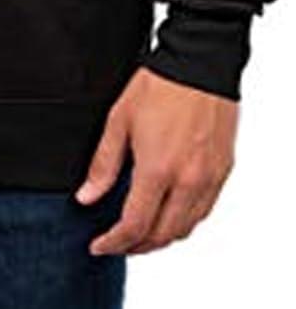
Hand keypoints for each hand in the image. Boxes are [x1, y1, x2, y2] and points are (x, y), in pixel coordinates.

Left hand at [73, 66, 237, 254]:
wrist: (199, 61)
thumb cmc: (159, 84)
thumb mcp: (119, 120)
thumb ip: (103, 164)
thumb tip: (86, 197)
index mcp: (158, 170)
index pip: (135, 225)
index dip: (114, 243)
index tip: (99, 245)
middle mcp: (187, 181)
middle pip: (162, 235)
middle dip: (136, 246)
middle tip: (117, 243)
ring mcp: (209, 178)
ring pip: (185, 228)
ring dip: (161, 237)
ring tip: (141, 233)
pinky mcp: (222, 170)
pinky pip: (203, 211)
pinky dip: (184, 221)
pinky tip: (169, 213)